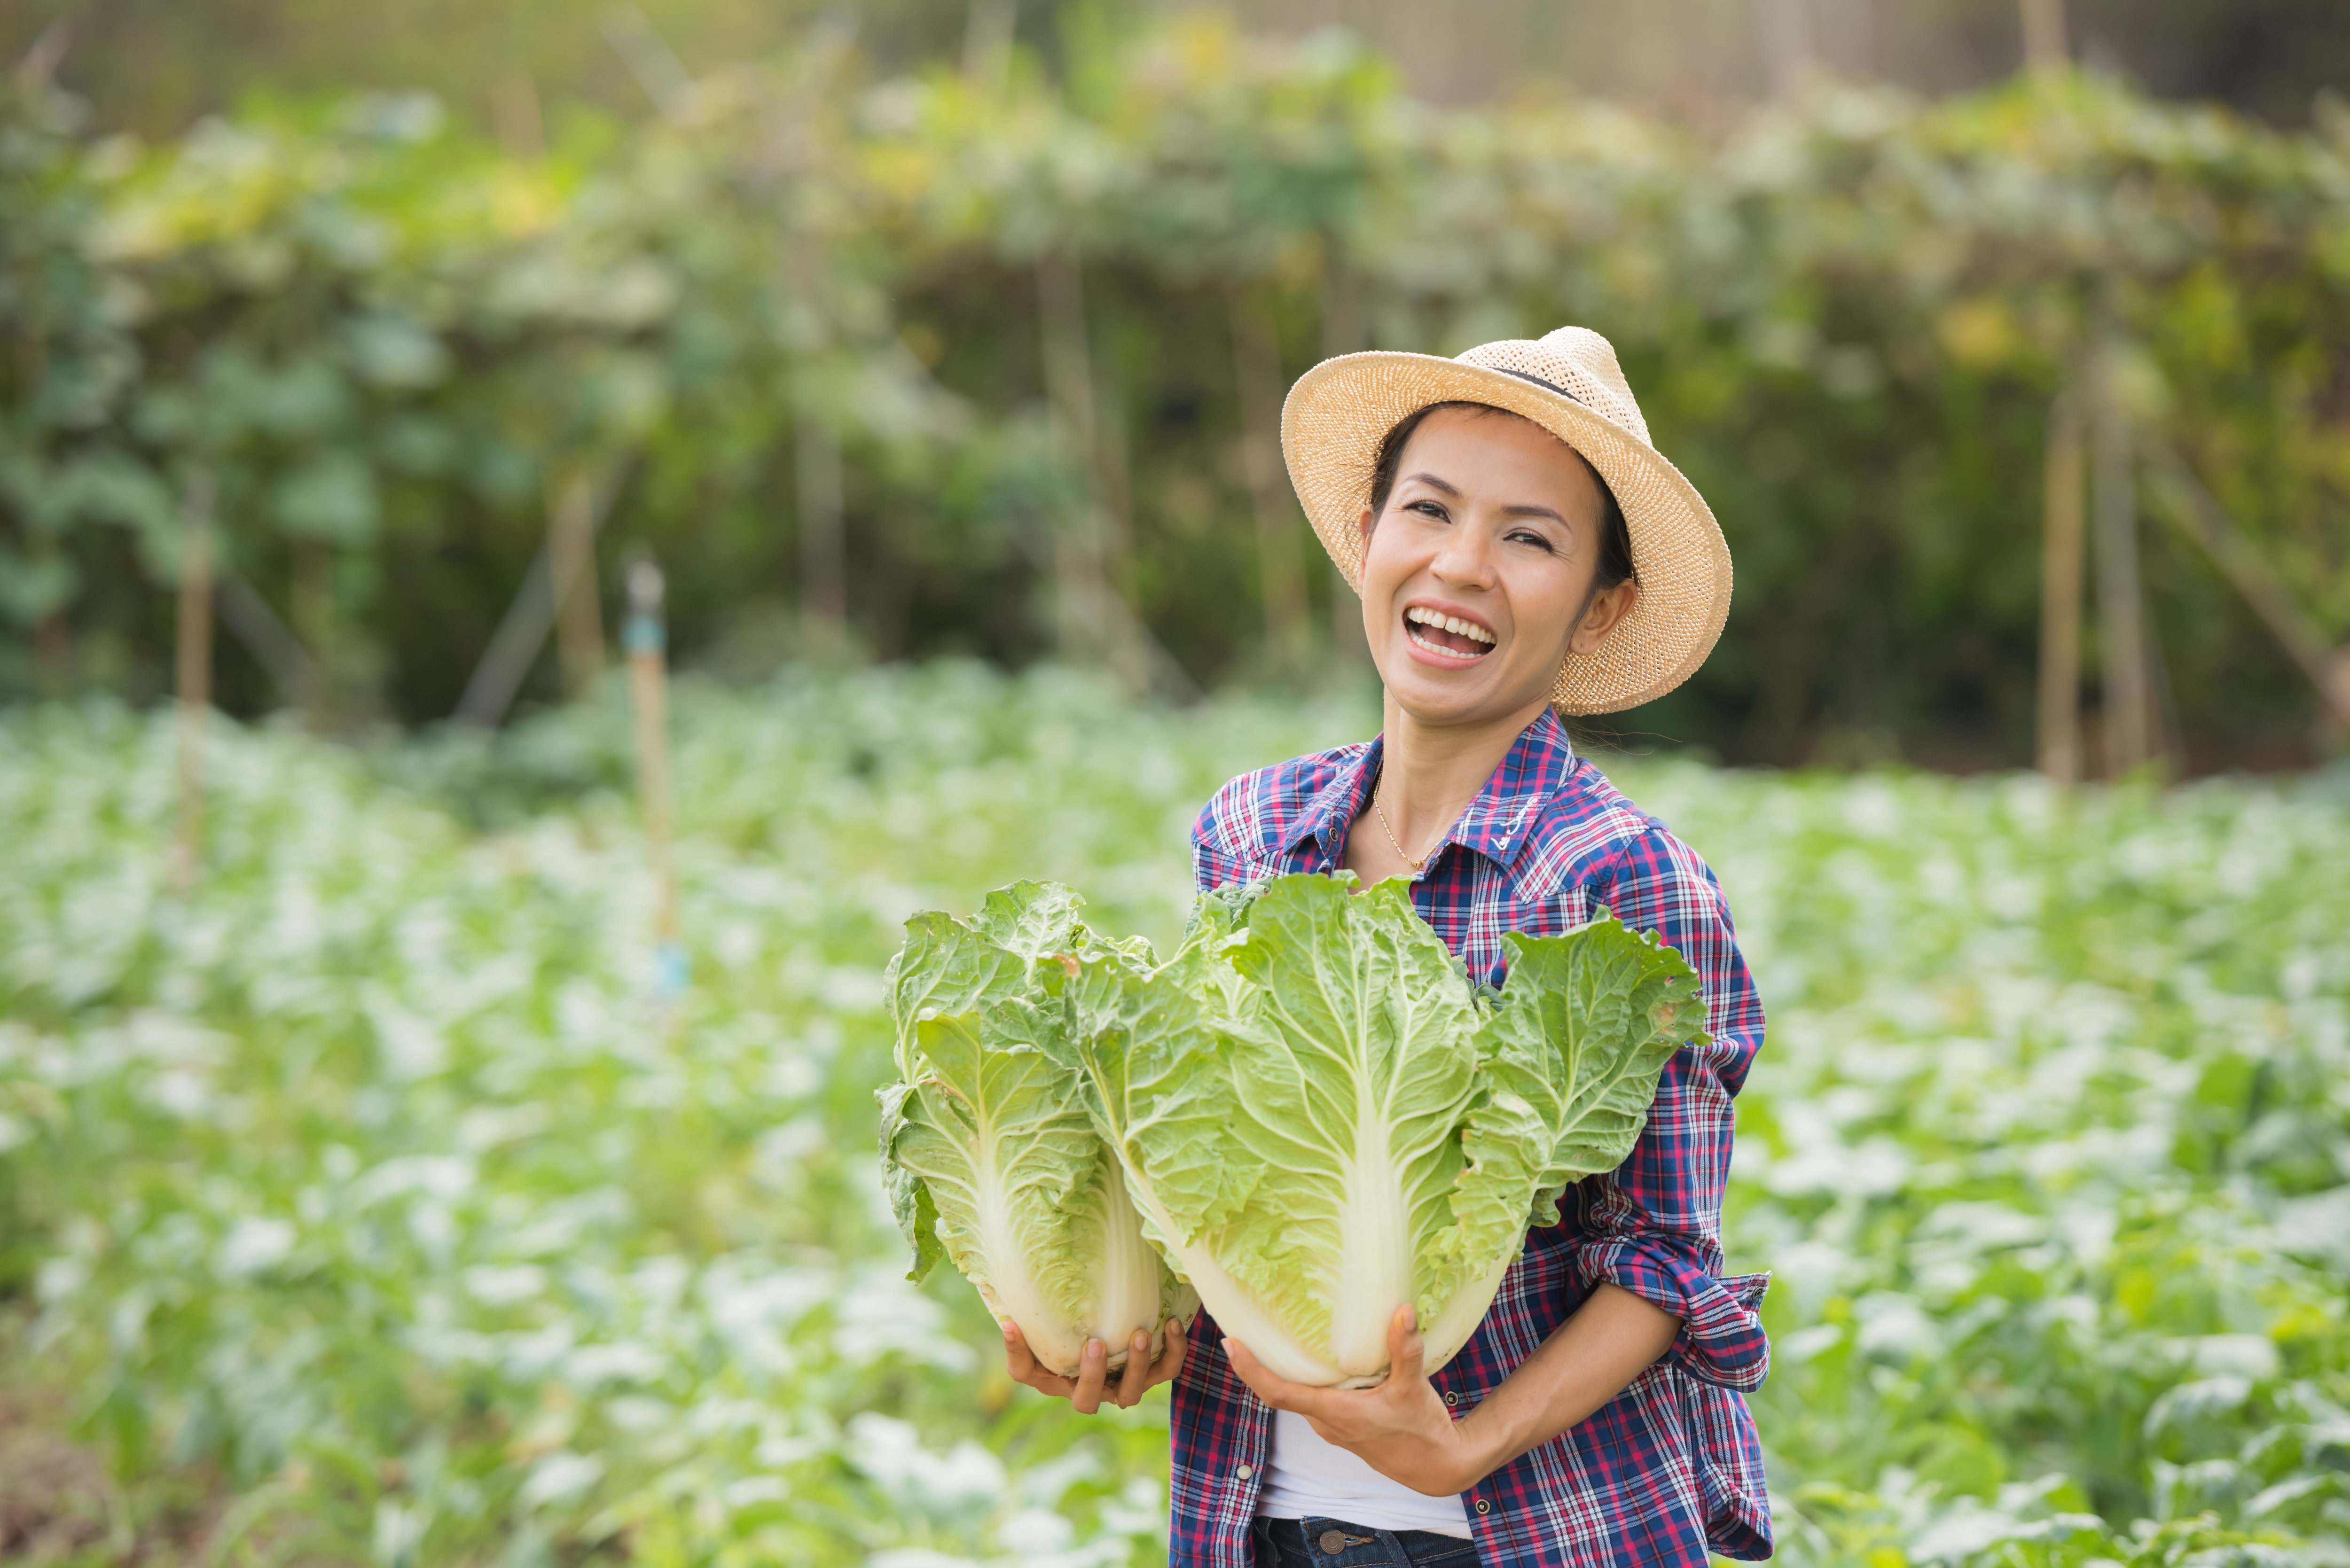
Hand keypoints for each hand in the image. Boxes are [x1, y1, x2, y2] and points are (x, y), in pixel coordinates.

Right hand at [1002, 1318, 1187, 1414]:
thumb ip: (1019, 1347)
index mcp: (1075, 1390)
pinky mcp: (1152, 1369)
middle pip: (1112, 1397)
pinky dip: (1174, 1350)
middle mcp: (1105, 1392)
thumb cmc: (1054, 1346)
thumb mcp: (1032, 1353)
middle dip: (1104, 1373)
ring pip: (1141, 1386)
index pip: (1080, 1397)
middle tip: (1097, 1341)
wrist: (1090, 1333)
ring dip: (1143, 1363)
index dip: (1085, 1376)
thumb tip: (1008, 1324)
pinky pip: (1168, 1367)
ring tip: (1142, 1332)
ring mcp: (1129, 1381)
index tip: (1086, 1343)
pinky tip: (1173, 1324)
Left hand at [1223, 1305, 1491, 1496]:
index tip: (1230, 1344)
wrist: (1436, 1467)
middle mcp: (1326, 1422)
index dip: (1251, 1370)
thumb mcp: (1413, 1388)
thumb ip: (1404, 1349)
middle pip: (1281, 1391)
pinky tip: (1315, 1357)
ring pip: (1299, 1395)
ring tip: (1271, 1335)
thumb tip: (1401, 1310)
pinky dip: (1306, 1379)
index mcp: (1334, 1413)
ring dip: (1283, 1371)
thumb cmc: (1421, 1432)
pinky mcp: (1344, 1425)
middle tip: (1242, 1327)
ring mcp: (1334, 1426)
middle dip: (1258, 1364)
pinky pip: (1314, 1399)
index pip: (1279, 1393)